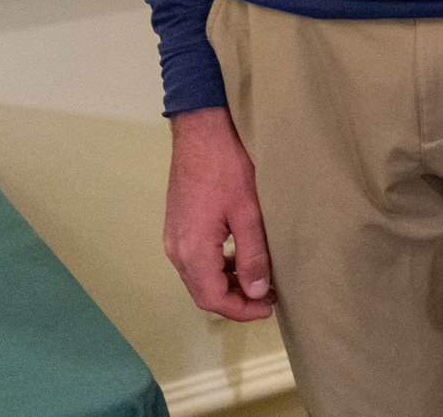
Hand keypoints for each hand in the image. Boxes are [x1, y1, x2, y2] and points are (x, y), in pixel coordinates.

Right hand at [163, 107, 274, 320]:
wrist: (201, 132)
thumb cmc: (228, 169)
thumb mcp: (249, 213)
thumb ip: (253, 255)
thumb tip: (256, 293)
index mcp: (192, 251)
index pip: (213, 298)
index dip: (241, 310)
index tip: (269, 308)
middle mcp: (176, 250)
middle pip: (203, 292)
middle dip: (235, 301)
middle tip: (268, 297)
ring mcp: (173, 238)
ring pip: (199, 277)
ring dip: (227, 284)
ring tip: (260, 279)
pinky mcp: (178, 226)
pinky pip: (196, 260)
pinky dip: (218, 267)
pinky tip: (241, 257)